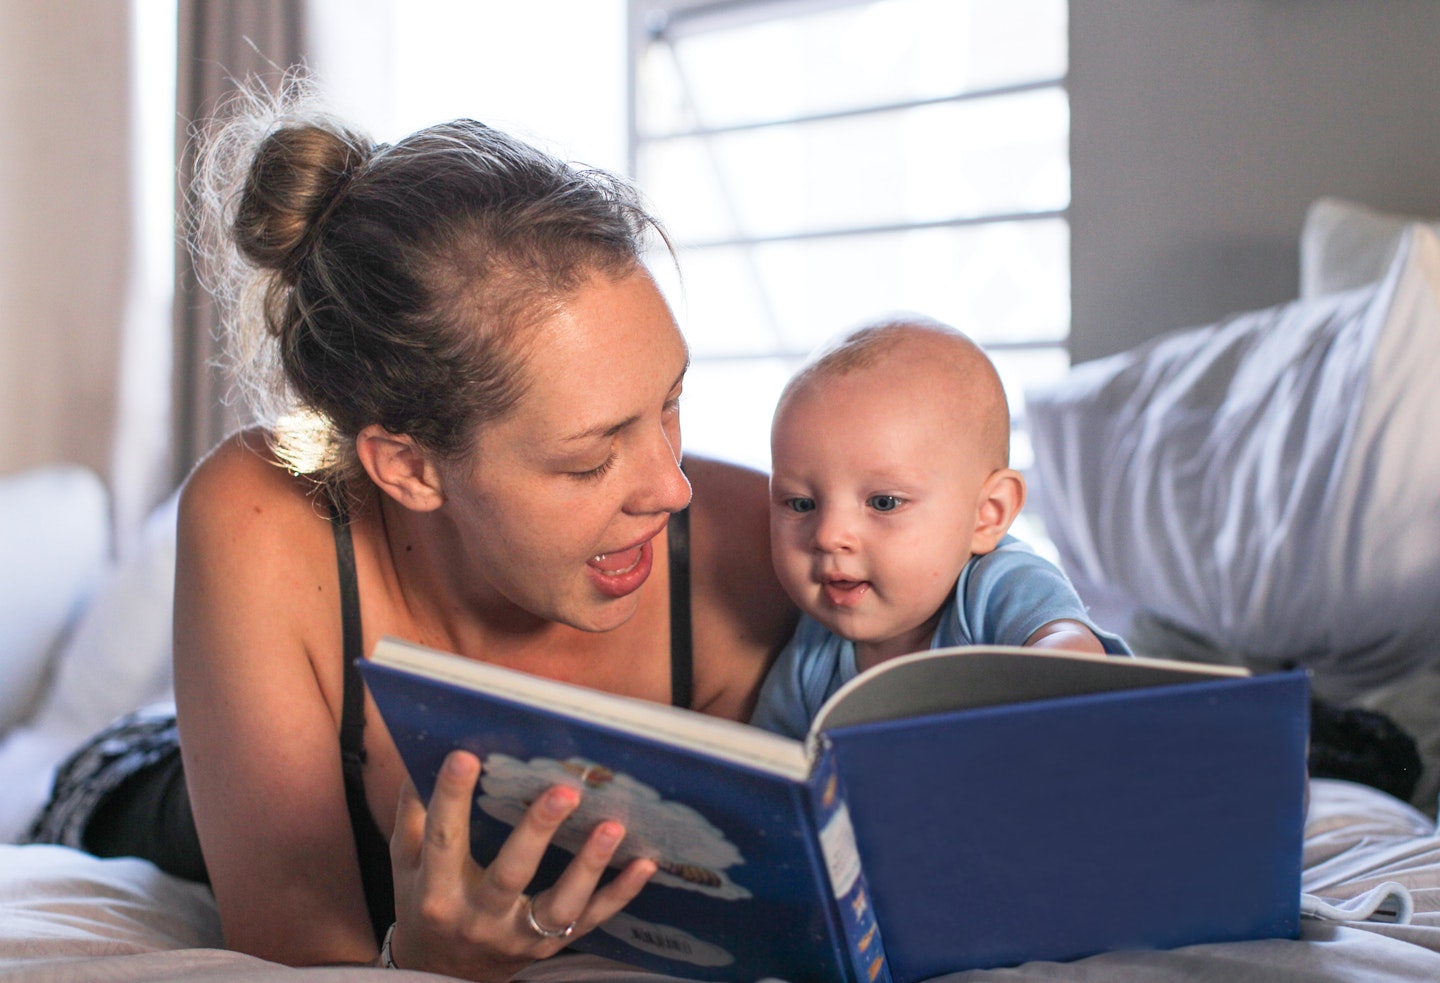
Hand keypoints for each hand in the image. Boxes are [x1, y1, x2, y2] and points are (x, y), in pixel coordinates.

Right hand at [388, 750, 655, 981]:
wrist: (442, 971)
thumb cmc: (424, 900)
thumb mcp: (405, 863)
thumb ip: (414, 813)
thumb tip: (427, 752)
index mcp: (435, 891)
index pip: (443, 841)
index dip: (451, 798)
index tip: (465, 756)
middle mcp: (477, 917)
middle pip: (510, 874)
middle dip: (537, 831)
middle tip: (564, 790)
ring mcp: (517, 936)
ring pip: (559, 905)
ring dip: (589, 866)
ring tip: (611, 826)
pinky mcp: (548, 945)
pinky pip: (590, 920)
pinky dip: (620, 894)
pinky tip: (645, 864)